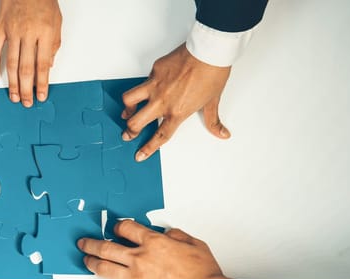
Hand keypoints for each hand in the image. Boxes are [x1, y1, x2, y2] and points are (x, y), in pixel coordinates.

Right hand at [0, 0, 61, 106]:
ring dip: (13, 83)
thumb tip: (48, 66)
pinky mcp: (0, 28)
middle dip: (27, 88)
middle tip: (27, 102)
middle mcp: (28, 34)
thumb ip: (54, 44)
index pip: (43, 65)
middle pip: (27, 68)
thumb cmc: (43, 0)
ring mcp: (12, 31)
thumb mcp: (57, 21)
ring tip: (14, 96)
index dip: (42, 83)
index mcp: (45, 33)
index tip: (41, 96)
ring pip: (11, 63)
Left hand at [77, 220, 232, 278]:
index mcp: (154, 243)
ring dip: (92, 262)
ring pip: (104, 267)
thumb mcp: (195, 245)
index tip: (114, 229)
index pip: (126, 229)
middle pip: (106, 247)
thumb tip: (168, 233)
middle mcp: (140, 259)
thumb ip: (177, 236)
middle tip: (85, 243)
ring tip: (88, 261)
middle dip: (91, 244)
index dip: (117, 227)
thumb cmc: (204, 276)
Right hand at [122, 43, 231, 161]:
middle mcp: (163, 101)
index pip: (159, 136)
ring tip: (128, 111)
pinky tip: (150, 85)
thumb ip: (212, 121)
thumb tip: (222, 133)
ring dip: (127, 108)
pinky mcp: (155, 70)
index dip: (148, 148)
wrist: (210, 52)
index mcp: (177, 112)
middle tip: (128, 134)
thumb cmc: (212, 74)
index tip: (140, 154)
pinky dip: (145, 85)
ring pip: (129, 100)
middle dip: (130, 131)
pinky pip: (144, 80)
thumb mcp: (212, 101)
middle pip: (137, 122)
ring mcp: (156, 85)